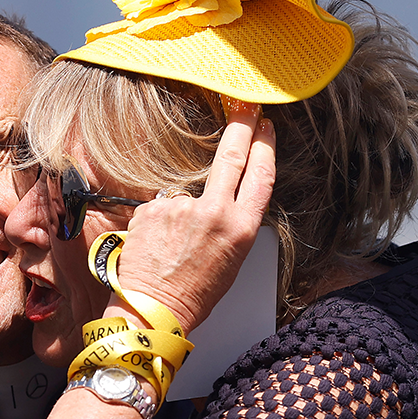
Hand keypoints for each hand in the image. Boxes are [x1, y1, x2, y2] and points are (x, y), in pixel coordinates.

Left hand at [112, 101, 275, 334]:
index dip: (265, 146)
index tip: (265, 127)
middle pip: (230, 156)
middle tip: (244, 107)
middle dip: (240, 126)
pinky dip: (158, 221)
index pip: (259, 175)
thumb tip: (224, 199)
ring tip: (172, 246)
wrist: (153, 310)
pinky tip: (156, 245)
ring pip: (185, 193)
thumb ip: (231, 223)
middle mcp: (213, 212)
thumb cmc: (194, 293)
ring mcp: (180, 207)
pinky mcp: (152, 208)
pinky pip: (159, 206)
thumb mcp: (231, 260)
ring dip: (181, 212)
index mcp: (240, 228)